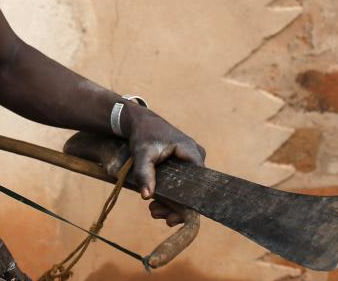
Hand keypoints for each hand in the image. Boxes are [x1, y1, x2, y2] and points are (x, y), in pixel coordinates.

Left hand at [123, 105, 204, 224]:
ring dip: (170, 202)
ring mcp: (191, 161)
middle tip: (156, 214)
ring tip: (153, 211)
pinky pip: (181, 183)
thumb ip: (144, 173)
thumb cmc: (143, 134)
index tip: (172, 217)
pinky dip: (170, 193)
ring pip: (186, 189)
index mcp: (192, 153)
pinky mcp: (183, 164)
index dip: (186, 205)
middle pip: (192, 191)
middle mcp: (196, 158)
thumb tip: (147, 196)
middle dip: (174, 207)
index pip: (198, 187)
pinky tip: (156, 203)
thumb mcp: (142, 153)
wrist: (139, 121)